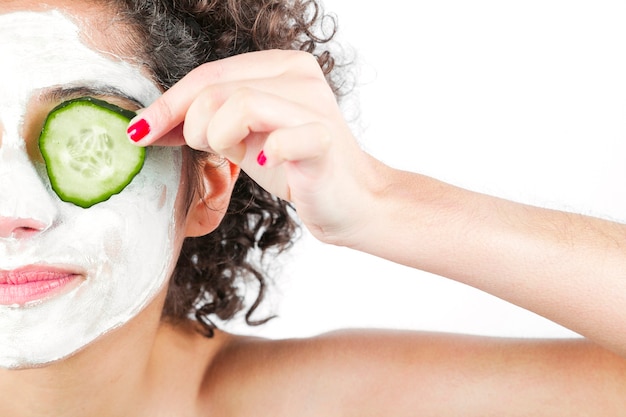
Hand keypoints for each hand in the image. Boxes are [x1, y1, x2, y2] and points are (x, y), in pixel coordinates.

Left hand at [127, 50, 384, 246]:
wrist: (351, 202)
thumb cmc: (295, 168)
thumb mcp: (242, 138)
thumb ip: (205, 122)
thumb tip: (147, 125)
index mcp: (279, 66)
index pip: (209, 74)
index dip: (168, 103)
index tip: (139, 131)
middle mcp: (299, 75)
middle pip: (216, 87)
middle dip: (193, 125)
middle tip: (208, 151)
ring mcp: (314, 105)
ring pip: (239, 104)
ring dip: (219, 138)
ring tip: (236, 155)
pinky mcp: (324, 139)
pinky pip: (280, 139)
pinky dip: (263, 155)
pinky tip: (266, 164)